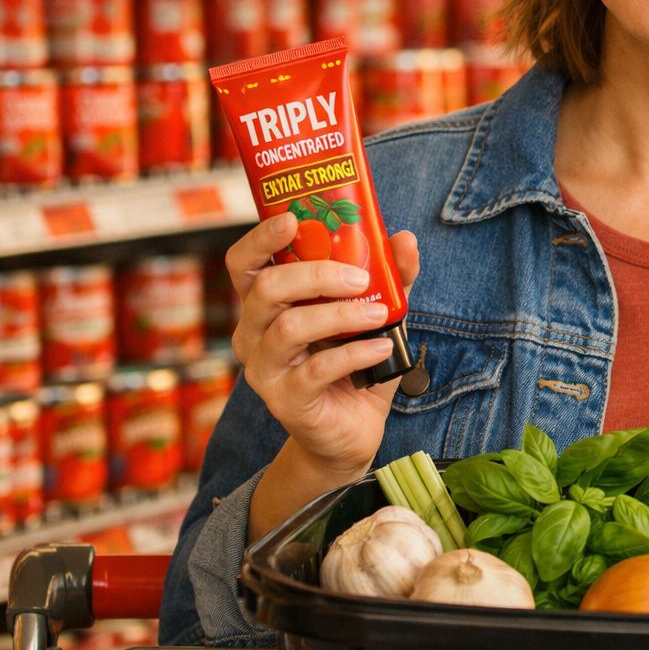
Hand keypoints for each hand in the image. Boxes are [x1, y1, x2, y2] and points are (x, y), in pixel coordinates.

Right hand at [226, 212, 420, 478]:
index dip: (261, 238)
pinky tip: (382, 347)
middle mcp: (253, 334)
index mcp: (265, 305)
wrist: (350, 430)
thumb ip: (391, 277)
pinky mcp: (286, 401)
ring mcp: (265, 369)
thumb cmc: (355, 363)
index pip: (244, 264)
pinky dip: (355, 353)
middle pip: (266, 290)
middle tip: (360, 277)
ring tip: (380, 313)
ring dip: (340, 315)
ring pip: (289, 329)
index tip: (292, 219)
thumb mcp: (376, 314)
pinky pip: (317, 370)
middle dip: (316, 275)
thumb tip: (405, 239)